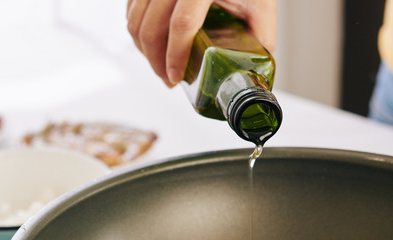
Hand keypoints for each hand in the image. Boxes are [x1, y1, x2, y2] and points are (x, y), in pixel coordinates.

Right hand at [127, 0, 276, 86]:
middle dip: (155, 60)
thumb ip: (260, 34)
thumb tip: (250, 70)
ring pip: (134, 20)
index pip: (182, 23)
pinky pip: (132, 9)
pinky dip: (137, 31)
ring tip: (159, 65)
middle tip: (168, 78)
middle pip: (151, 26)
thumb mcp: (260, 3)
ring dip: (143, 49)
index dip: (175, 56)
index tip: (175, 77)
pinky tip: (151, 44)